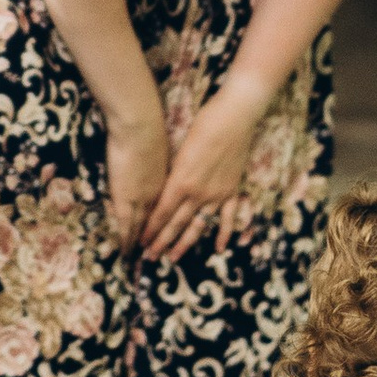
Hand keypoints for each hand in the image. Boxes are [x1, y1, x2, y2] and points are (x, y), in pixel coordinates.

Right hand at [101, 101, 171, 255]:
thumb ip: (161, 157)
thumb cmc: (151, 128)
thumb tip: (158, 159)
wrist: (140, 128)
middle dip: (163, 240)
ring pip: (147, 227)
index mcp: (173, 180)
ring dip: (146, 244)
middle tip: (163, 256)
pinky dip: (127, 239)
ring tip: (145, 259)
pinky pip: (128, 226)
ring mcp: (144, 198)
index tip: (172, 232)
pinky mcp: (128, 199)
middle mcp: (161, 194)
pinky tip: (126, 252)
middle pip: (163, 222)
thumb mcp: (164, 145)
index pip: (171, 207)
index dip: (171, 221)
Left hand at [136, 91, 261, 264]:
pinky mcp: (232, 192)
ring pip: (198, 226)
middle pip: (176, 224)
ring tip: (173, 258)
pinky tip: (219, 249)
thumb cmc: (203, 125)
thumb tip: (163, 190)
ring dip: (185, 244)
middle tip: (150, 257)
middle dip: (161, 242)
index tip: (141, 241)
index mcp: (181, 181)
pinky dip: (224, 234)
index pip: (161, 213)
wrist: (235, 117)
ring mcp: (217, 195)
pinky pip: (227, 219)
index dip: (151, 229)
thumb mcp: (179, 150)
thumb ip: (173, 174)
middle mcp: (198, 193)